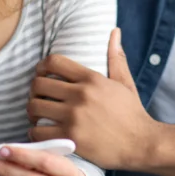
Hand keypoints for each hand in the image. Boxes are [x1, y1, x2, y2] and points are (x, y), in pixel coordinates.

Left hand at [28, 28, 157, 169]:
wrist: (142, 144)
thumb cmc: (132, 114)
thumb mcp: (124, 83)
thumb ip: (115, 57)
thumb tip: (114, 31)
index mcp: (91, 79)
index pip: (54, 61)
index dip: (41, 67)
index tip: (41, 75)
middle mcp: (81, 95)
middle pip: (39, 84)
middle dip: (34, 91)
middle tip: (38, 98)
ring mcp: (74, 117)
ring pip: (35, 107)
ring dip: (32, 111)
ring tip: (38, 116)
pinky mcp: (71, 138)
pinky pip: (38, 132)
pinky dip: (35, 132)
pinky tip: (42, 133)